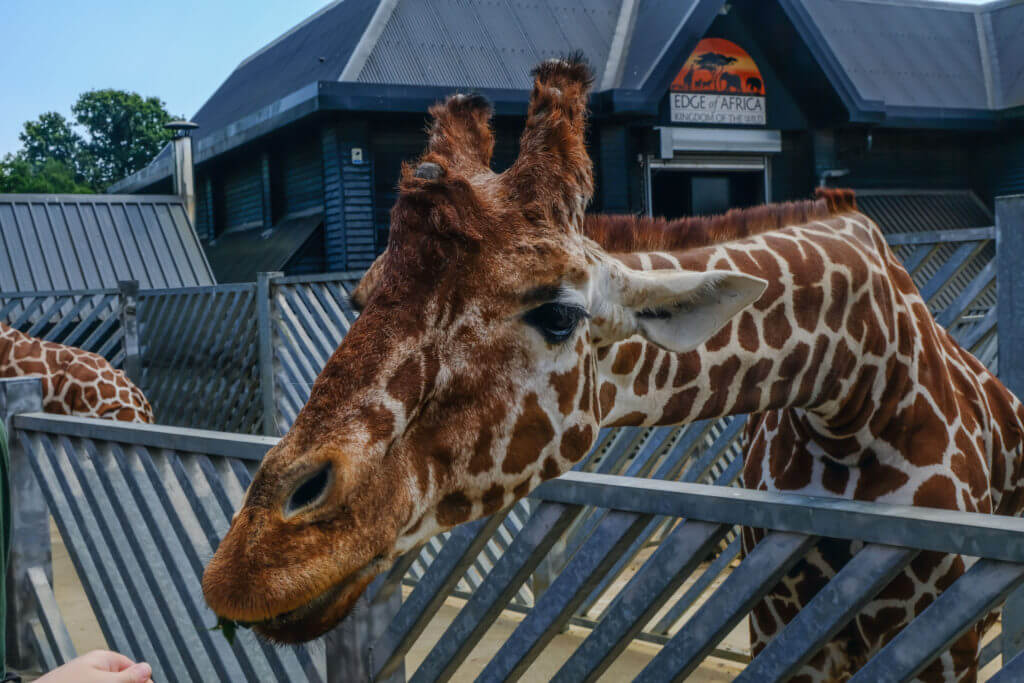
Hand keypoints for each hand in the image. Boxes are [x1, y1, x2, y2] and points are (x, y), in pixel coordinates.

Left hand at [36, 650, 152, 682]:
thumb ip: (126, 676)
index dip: (141, 680)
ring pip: (107, 681)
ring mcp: (84, 679)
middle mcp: (94, 668)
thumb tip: (147, 668)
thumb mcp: (101, 681)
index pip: (133, 668)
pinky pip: (95, 682)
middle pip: (121, 678)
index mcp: (103, 659)